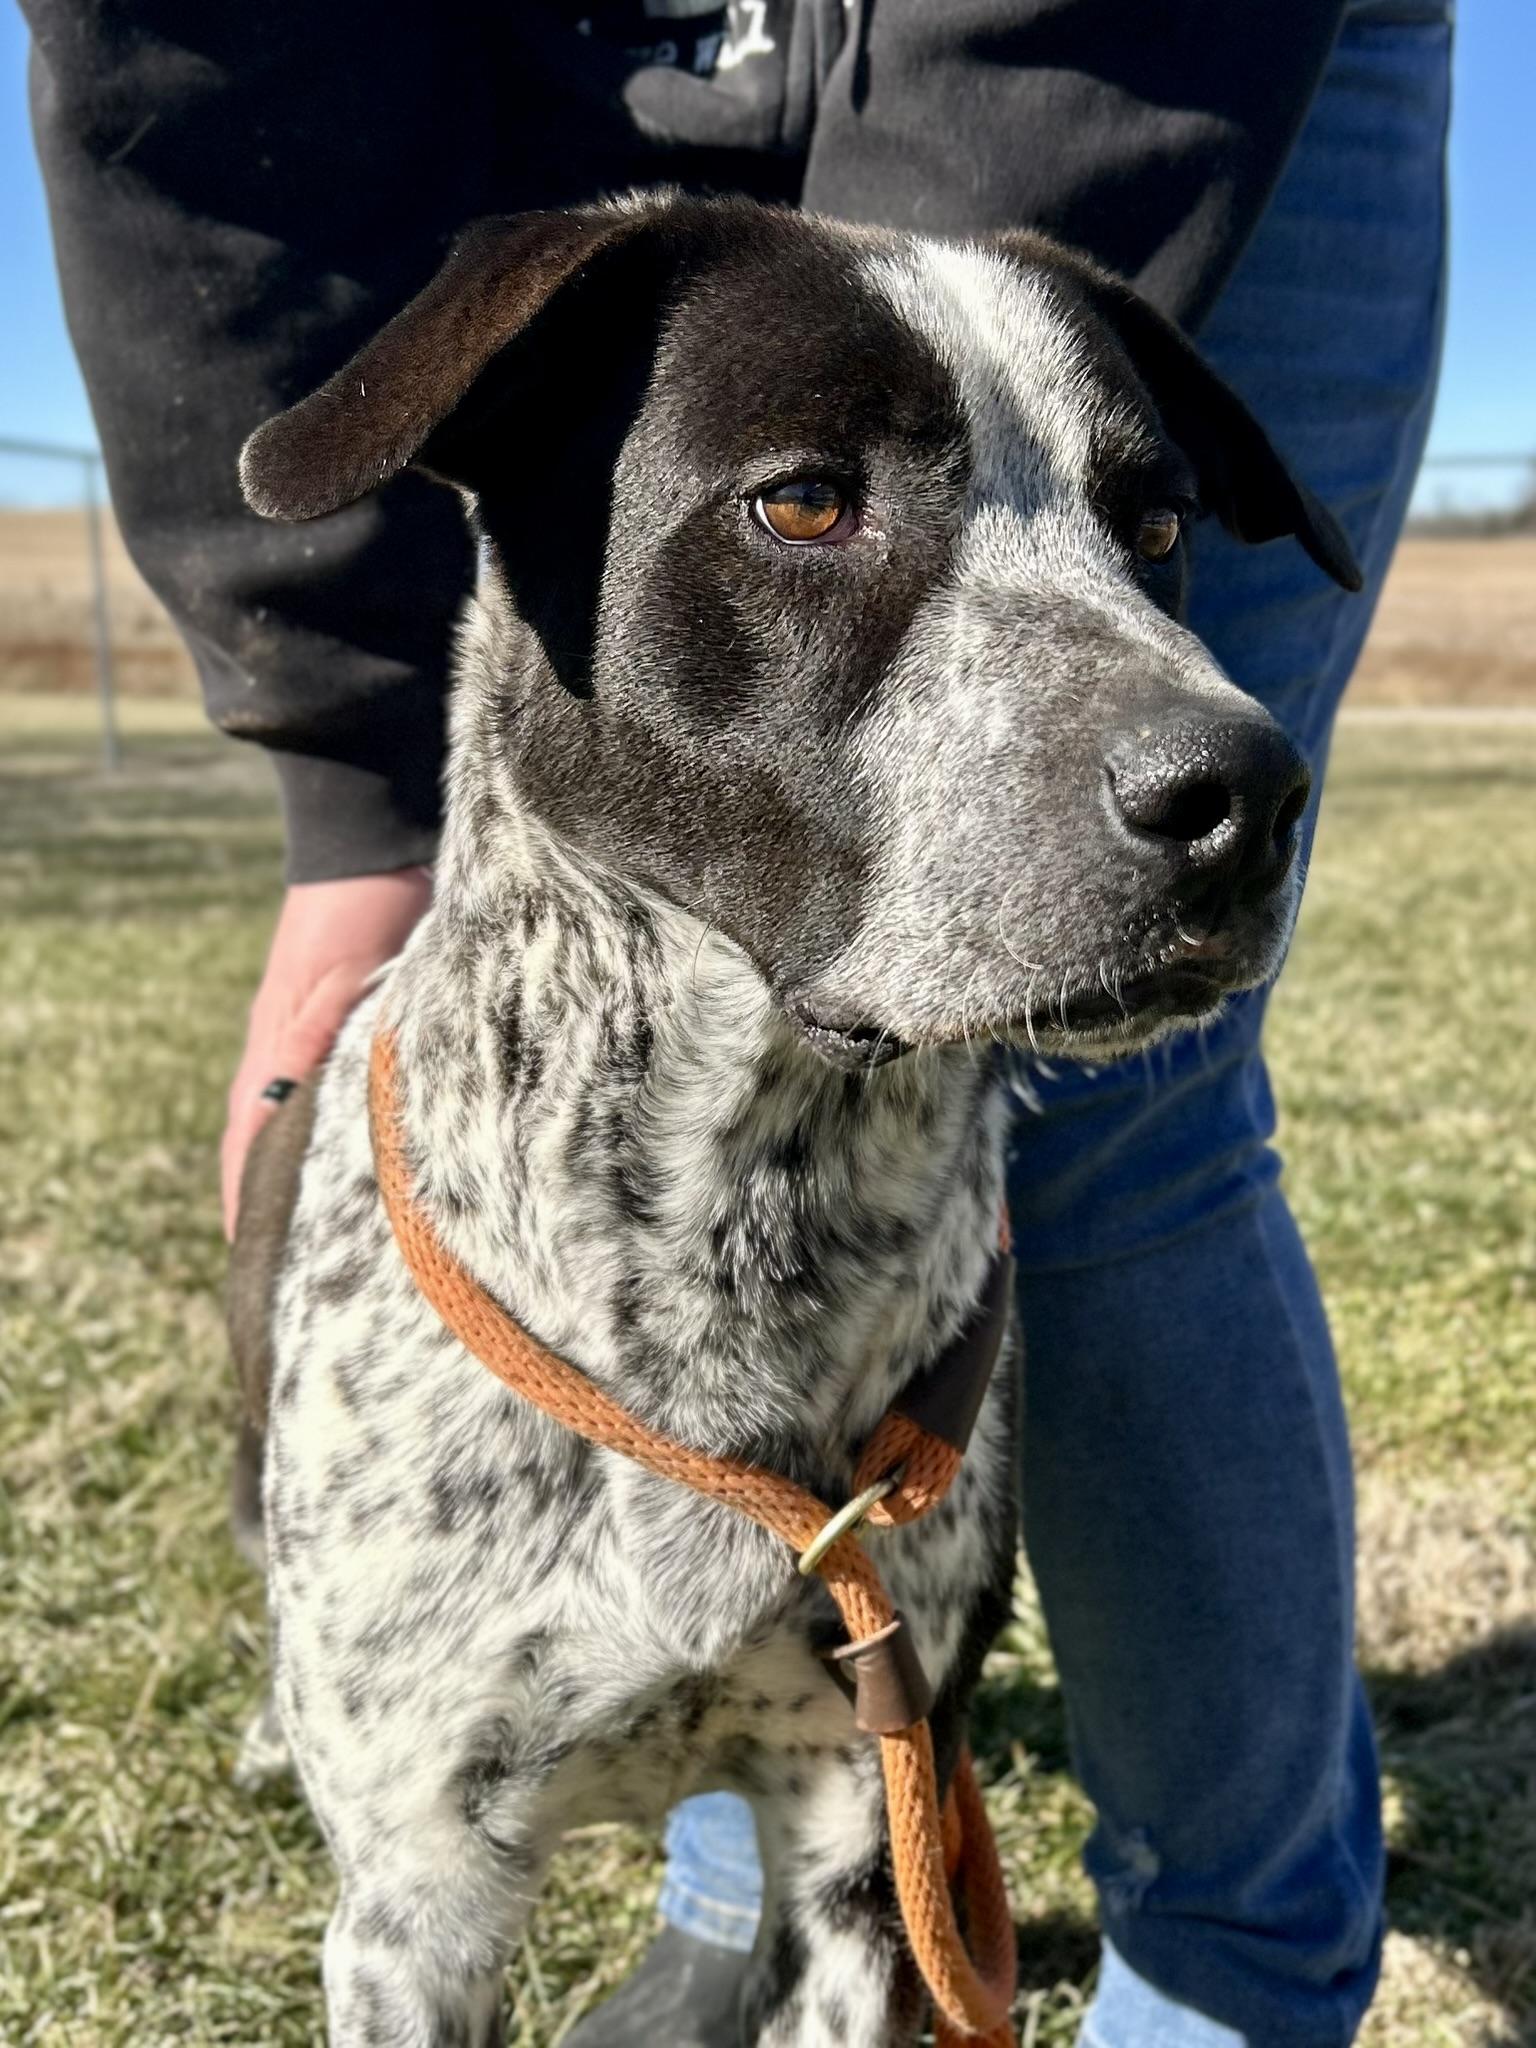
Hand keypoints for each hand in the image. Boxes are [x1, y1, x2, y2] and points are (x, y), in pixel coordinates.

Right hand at [221, 866, 432, 1238]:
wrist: (374, 847)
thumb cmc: (358, 911)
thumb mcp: (337, 980)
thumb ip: (312, 1041)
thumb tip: (283, 1109)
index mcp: (275, 1053)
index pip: (250, 1146)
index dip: (251, 1202)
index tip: (256, 1259)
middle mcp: (285, 1054)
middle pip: (267, 1143)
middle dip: (274, 1199)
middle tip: (291, 1261)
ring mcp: (312, 1040)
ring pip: (298, 1121)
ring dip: (302, 1169)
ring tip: (322, 1225)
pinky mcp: (346, 1023)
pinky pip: (330, 1094)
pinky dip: (332, 1131)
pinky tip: (360, 1155)